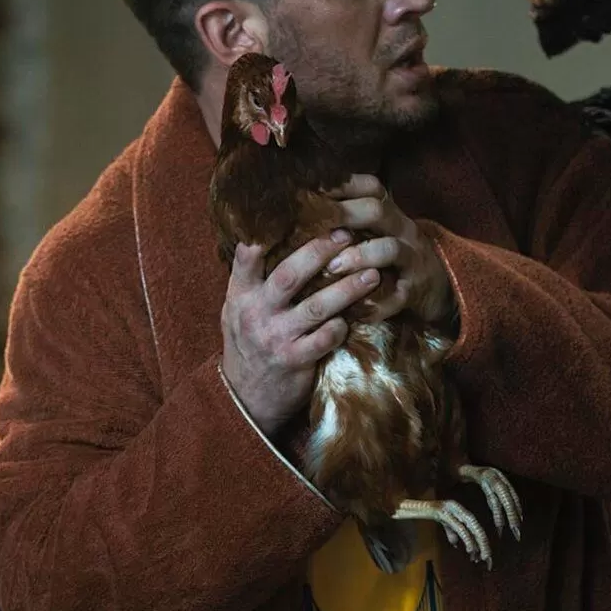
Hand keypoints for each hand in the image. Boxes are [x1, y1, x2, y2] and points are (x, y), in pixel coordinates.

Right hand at [221, 230, 384, 437]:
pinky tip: (357, 317)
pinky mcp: (294, 361)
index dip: (266, 235)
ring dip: (347, 288)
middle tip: (347, 234)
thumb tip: (272, 239)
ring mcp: (275, 338)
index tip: (292, 212)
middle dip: (320, 251)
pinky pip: (326, 338)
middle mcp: (255, 314)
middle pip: (289, 275)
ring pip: (316, 306)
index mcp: (240, 295)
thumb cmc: (248, 344)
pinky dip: (343, 325)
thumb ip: (252, 281)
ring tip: (372, 273)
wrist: (244, 398)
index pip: (247, 259)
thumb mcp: (237, 310)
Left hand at [324, 174, 455, 325]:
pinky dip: (375, 304)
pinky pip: (396, 297)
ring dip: (359, 256)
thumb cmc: (393, 257)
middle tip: (312, 223)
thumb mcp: (378, 232)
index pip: (369, 187)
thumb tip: (300, 212)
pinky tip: (353, 310)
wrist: (439, 288)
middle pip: (377, 210)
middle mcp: (402, 229)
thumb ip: (350, 221)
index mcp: (390, 212)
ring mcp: (411, 259)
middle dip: (344, 214)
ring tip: (332, 267)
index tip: (309, 190)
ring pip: (389, 249)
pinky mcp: (414, 291)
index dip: (340, 186)